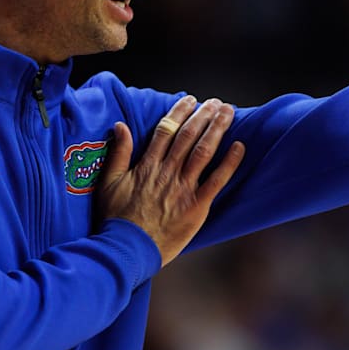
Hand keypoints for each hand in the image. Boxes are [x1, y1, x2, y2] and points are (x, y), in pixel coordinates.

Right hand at [98, 95, 244, 266]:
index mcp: (147, 165)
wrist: (126, 250)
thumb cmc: (116, 220)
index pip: (166, 130)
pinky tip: (240, 146)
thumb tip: (120, 125)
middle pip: (189, 136)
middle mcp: (167, 172)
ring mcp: (183, 188)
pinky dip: (229, 163)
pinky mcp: (196, 206)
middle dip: (203, 115)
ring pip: (203, 151)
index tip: (191, 100)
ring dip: (217, 130)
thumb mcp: (108, 183)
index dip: (180, 112)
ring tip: (228, 113)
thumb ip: (118, 153)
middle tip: (215, 102)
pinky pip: (216, 180)